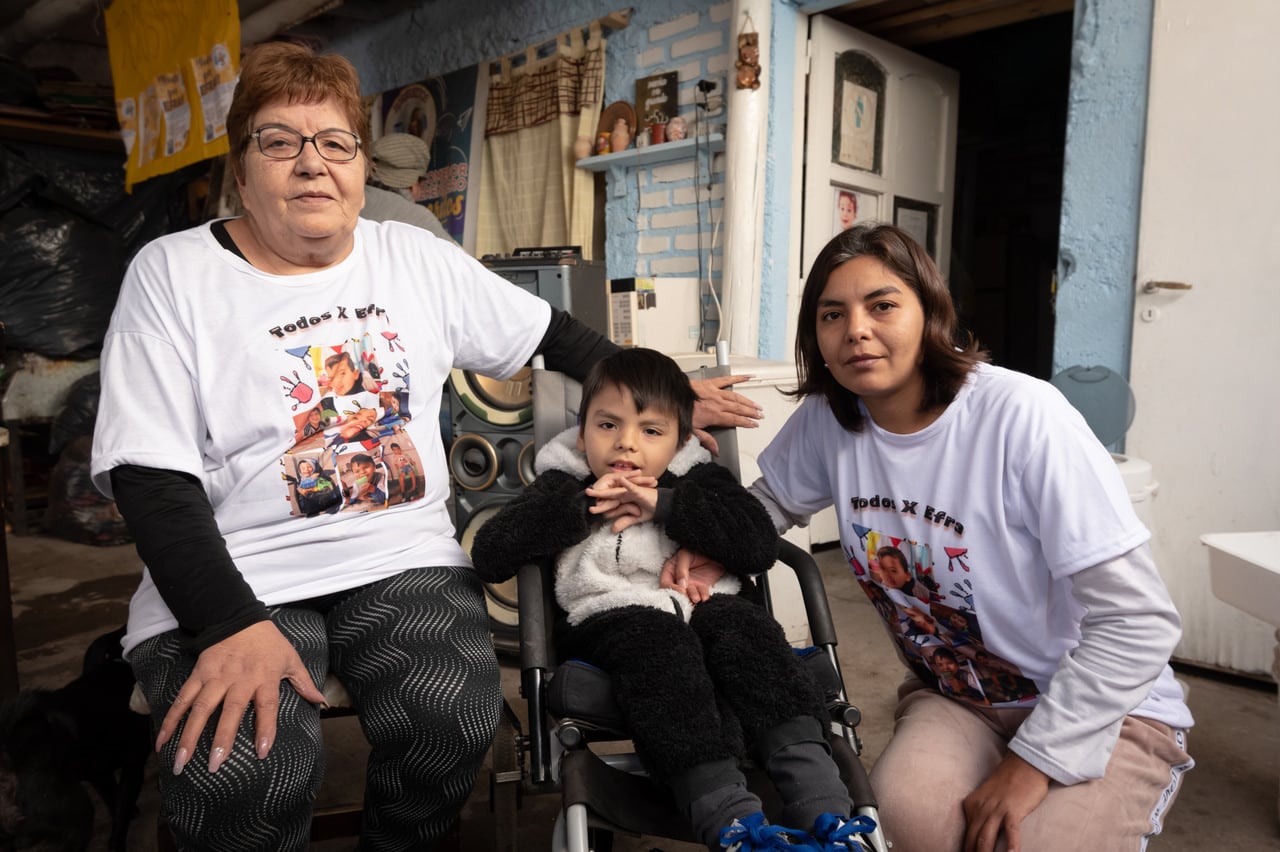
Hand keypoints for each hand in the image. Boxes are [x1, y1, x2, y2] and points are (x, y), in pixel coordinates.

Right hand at [155, 621, 325, 774]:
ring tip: (180, 761)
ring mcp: (215, 677)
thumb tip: (322, 704)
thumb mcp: (291, 659)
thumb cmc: (268, 642)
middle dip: (221, 739)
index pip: (267, 706)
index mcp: (264, 678)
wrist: (238, 617)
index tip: (262, 752)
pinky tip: (162, 741)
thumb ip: (304, 683)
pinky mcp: (198, 674)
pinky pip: (182, 699)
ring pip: (201, 708)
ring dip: (188, 735)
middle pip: (230, 712)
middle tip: (214, 766)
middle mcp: (239, 680)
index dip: (266, 728)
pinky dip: (171, 719)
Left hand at [586, 473, 658, 531]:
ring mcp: (631, 491)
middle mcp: (625, 494)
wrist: (663, 505)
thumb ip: (624, 522)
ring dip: (605, 492)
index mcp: (624, 500)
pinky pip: (631, 487)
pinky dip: (626, 484)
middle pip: (609, 496)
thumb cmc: (650, 509)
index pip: (610, 504)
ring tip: (593, 490)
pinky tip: (620, 480)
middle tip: (586, 494)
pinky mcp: (639, 490)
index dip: (600, 507)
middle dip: (597, 496)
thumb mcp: (635, 518)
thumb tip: (612, 530)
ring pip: (616, 492)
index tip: (590, 509)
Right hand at [660, 548, 727, 603]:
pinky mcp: (701, 587)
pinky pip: (701, 595)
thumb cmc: (695, 549)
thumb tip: (681, 585)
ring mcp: (690, 584)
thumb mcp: (685, 555)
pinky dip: (702, 597)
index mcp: (670, 570)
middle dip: (682, 598)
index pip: (665, 584)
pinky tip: (705, 597)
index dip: (671, 589)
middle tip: (688, 599)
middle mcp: (678, 580)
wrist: (713, 550)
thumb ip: (681, 569)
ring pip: (688, 596)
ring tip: (697, 598)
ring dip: (692, 599)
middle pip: (675, 593)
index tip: (682, 591)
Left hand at [689, 375, 763, 456]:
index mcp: (714, 415)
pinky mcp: (712, 383)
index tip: (754, 424)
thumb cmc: (681, 412)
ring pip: (737, 397)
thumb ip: (706, 440)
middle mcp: (717, 403)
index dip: (747, 422)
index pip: (735, 420)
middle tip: (760, 415)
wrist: (672, 394)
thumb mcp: (692, 430)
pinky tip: (748, 377)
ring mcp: (716, 392)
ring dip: (748, 402)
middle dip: (751, 413)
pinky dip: (739, 378)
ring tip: (756, 405)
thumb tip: (716, 450)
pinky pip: (728, 379)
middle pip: (739, 409)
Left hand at [961, 753, 1049, 851]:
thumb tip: (979, 836)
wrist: (1024, 763)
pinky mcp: (1013, 809)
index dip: (966, 851)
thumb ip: (981, 814)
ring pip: (986, 839)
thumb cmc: (1008, 783)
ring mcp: (996, 809)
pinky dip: (1010, 845)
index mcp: (971, 805)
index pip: (966, 835)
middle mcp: (980, 808)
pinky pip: (1010, 831)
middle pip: (973, 839)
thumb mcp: (986, 797)